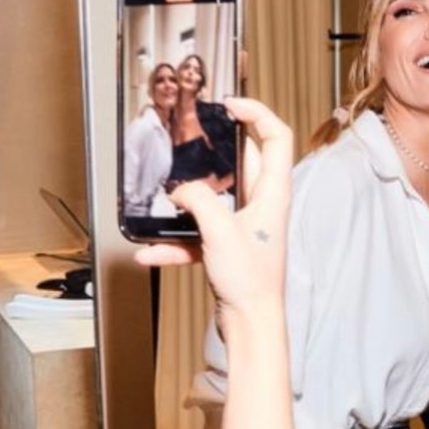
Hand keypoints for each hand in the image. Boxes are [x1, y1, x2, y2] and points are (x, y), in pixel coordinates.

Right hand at [135, 97, 291, 313]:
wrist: (251, 325)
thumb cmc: (252, 283)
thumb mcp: (221, 231)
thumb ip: (199, 200)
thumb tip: (182, 190)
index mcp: (273, 193)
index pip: (277, 137)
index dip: (258, 113)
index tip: (231, 104)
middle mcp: (263, 205)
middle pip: (243, 162)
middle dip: (215, 151)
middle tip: (193, 138)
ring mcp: (245, 226)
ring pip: (215, 198)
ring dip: (189, 200)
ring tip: (168, 196)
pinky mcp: (228, 247)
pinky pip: (198, 234)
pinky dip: (175, 241)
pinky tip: (151, 252)